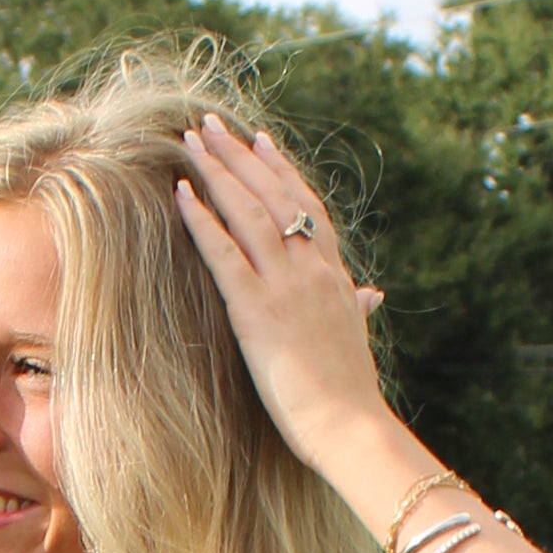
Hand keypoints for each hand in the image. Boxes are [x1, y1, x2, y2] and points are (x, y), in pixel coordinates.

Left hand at [172, 111, 390, 479]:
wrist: (351, 428)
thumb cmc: (351, 396)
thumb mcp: (358, 341)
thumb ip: (358, 309)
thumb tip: (371, 295)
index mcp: (336, 277)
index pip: (307, 208)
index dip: (282, 171)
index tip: (261, 141)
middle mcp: (312, 270)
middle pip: (274, 196)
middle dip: (240, 156)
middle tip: (213, 124)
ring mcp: (285, 287)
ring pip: (249, 212)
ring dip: (218, 172)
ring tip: (192, 141)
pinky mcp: (257, 311)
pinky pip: (224, 253)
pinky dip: (201, 219)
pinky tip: (181, 193)